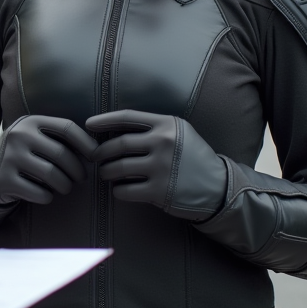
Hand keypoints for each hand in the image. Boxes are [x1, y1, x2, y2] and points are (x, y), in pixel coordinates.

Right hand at [0, 115, 97, 204]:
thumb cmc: (22, 154)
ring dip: (65, 185)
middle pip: (62, 154)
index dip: (86, 143)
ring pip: (52, 175)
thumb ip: (57, 137)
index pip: (66, 127)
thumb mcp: (34, 136)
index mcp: (30, 121)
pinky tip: (47, 195)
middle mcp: (19, 136)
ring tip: (66, 187)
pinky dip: (48, 197)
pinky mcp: (5, 180)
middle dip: (77, 170)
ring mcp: (9, 158)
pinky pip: (39, 193)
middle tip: (81, 178)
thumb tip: (96, 149)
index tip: (96, 156)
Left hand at [86, 109, 227, 220]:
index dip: (104, 120)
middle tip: (95, 157)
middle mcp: (163, 143)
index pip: (127, 117)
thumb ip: (153, 127)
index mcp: (166, 124)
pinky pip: (125, 190)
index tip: (88, 125)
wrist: (218, 186)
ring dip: (106, 172)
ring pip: (118, 167)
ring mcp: (161, 167)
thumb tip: (114, 129)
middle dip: (101, 152)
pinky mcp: (159, 190)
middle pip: (118, 144)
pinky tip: (119, 189)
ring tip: (106, 174)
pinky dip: (117, 191)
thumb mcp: (179, 133)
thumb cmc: (193, 158)